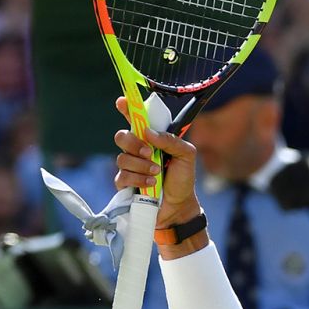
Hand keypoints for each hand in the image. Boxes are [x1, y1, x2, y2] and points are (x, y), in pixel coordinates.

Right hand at [112, 97, 200, 228]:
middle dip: (134, 143)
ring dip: (141, 165)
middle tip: (149, 152)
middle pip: (122, 137)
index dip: (127, 109)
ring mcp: (129, 166)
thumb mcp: (186, 155)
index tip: (122, 102)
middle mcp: (137, 150)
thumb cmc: (182, 178)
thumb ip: (171, 141)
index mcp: (151, 139)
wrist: (180, 206)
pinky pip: (122, 176)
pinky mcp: (125, 184)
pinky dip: (138, 178)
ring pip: (122, 158)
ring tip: (157, 172)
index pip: (136, 120)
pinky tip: (151, 183)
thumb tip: (148, 132)